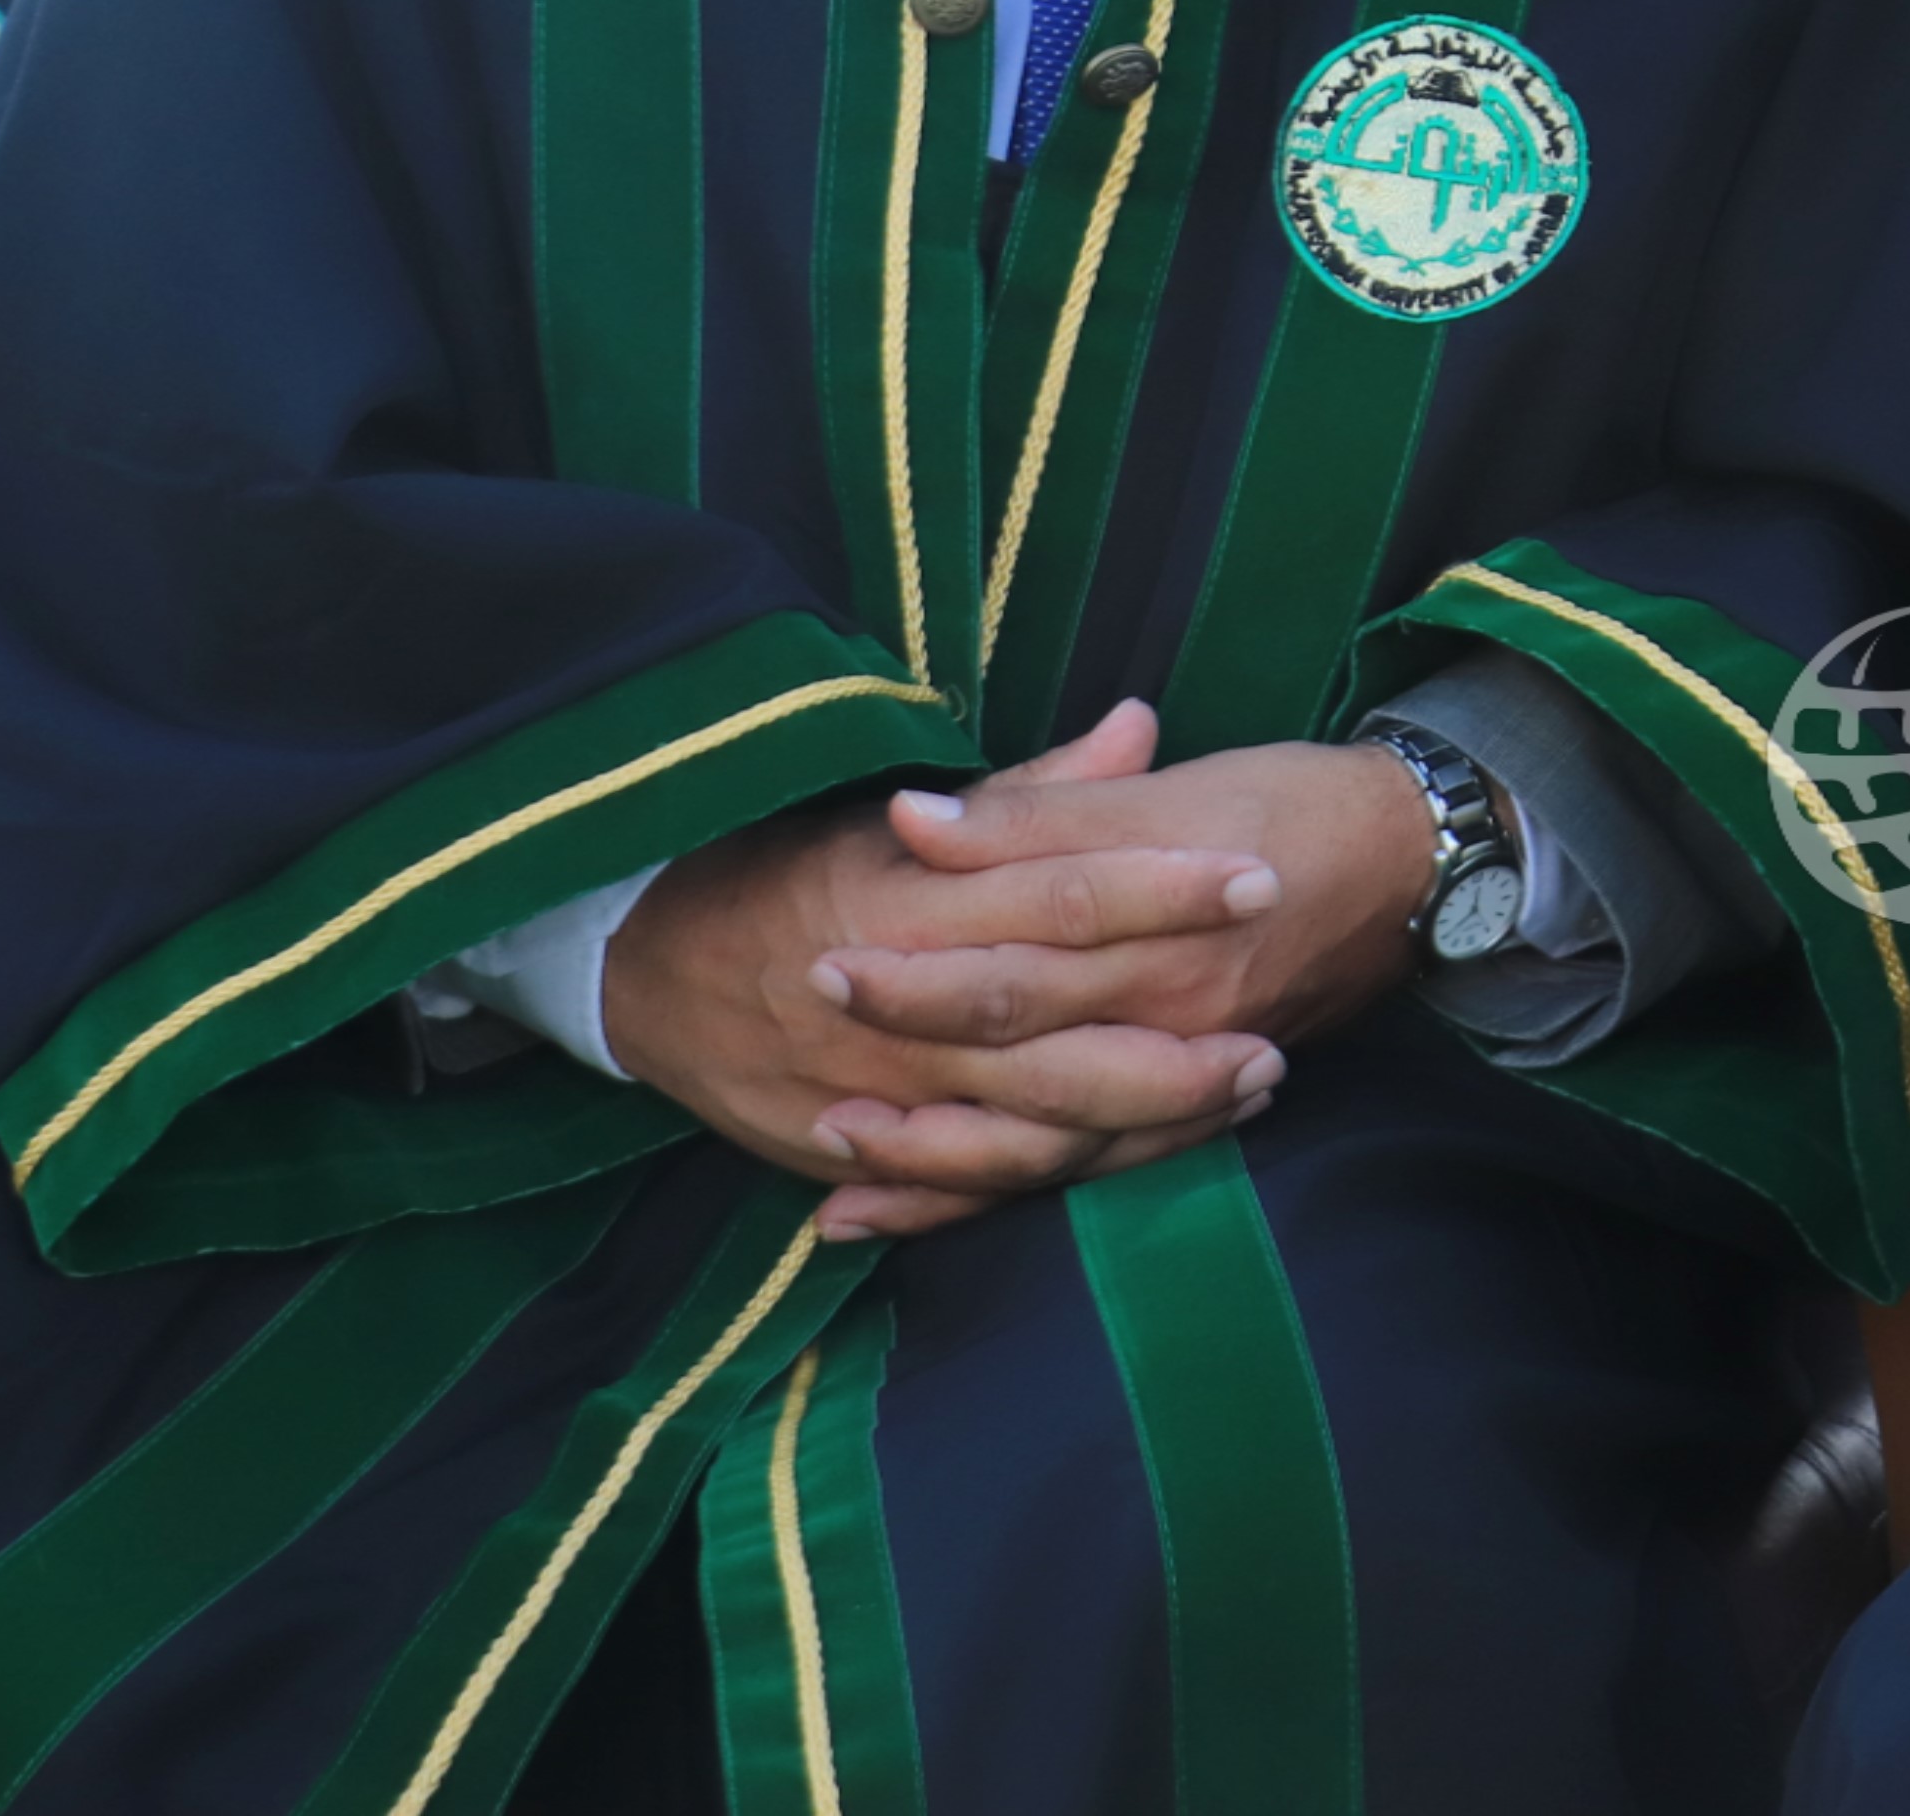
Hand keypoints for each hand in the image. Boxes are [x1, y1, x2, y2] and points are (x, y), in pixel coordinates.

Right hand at [601, 703, 1427, 1240]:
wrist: (634, 959)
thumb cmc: (783, 865)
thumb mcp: (891, 812)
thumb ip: (1028, 791)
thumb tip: (1140, 724)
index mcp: (907, 900)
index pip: (1055, 893)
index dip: (1159, 889)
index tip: (1254, 875)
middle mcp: (894, 1003)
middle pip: (1053, 1027)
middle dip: (1171, 1037)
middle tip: (1274, 1030)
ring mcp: (871, 1091)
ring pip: (1023, 1123)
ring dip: (1139, 1119)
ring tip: (1244, 1090)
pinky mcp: (849, 1154)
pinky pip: (962, 1186)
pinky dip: (1048, 1183)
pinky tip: (1142, 1166)